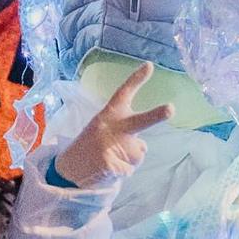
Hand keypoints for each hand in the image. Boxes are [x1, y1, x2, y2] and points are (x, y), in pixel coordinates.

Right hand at [53, 63, 172, 187]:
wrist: (67, 171)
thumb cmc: (91, 147)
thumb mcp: (104, 131)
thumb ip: (126, 132)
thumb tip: (143, 146)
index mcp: (108, 115)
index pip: (123, 94)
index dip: (136, 80)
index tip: (149, 65)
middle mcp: (111, 127)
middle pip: (140, 121)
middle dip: (156, 115)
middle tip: (171, 108)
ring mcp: (110, 145)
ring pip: (138, 153)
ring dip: (130, 158)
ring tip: (111, 159)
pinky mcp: (110, 165)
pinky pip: (129, 170)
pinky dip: (122, 173)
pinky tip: (108, 171)